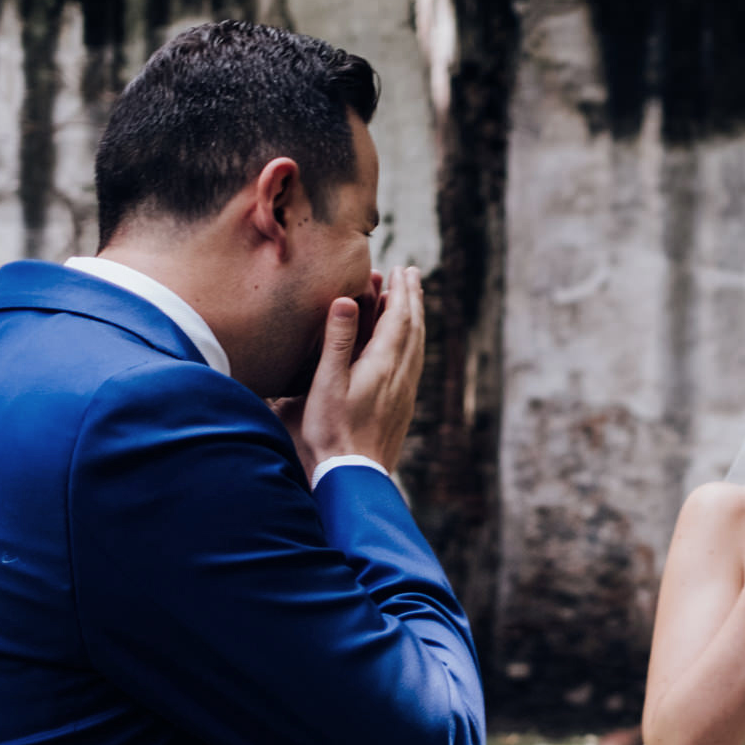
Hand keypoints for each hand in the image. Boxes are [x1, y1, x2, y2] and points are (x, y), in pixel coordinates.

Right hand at [282, 265, 425, 470]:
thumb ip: (337, 341)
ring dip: (416, 318)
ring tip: (413, 300)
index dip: (401, 292)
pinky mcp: (403, 406)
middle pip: (414, 328)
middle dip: (413, 298)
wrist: (354, 476)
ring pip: (417, 346)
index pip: (398, 318)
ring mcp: (405, 392)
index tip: (402, 268)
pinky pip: (414, 363)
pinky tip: (409, 345)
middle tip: (412, 274)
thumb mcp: (327, 383)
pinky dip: (414, 342)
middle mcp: (401, 376)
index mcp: (383, 365)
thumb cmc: (333, 432)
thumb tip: (347, 300)